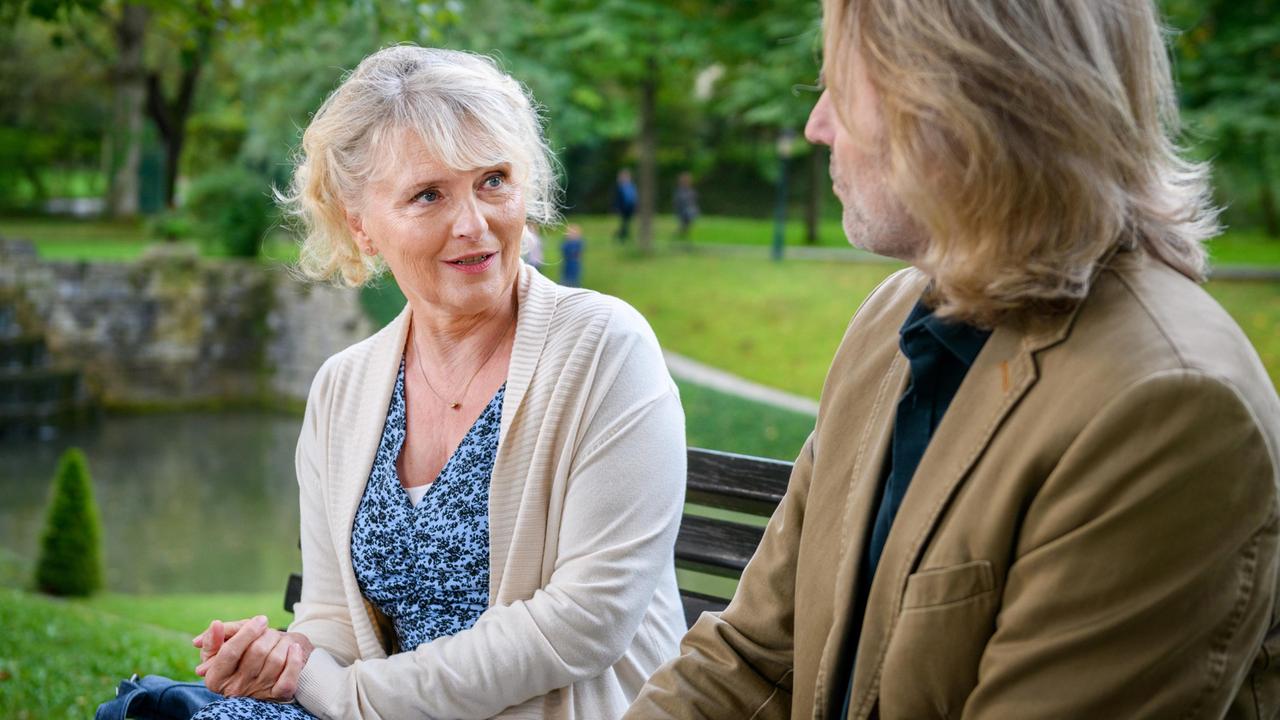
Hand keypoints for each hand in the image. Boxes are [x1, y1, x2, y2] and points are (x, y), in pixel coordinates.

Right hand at [192, 615, 313, 701]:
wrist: (258, 672)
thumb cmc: (236, 655)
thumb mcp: (219, 647)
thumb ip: (214, 637)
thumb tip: (216, 625)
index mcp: (215, 678)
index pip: (230, 652)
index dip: (247, 632)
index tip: (261, 620)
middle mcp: (235, 688)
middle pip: (256, 652)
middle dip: (267, 634)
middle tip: (269, 630)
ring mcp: (257, 692)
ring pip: (275, 661)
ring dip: (282, 642)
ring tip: (279, 638)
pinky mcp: (277, 695)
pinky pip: (288, 679)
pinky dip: (295, 660)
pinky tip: (294, 648)